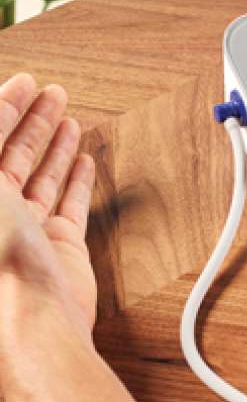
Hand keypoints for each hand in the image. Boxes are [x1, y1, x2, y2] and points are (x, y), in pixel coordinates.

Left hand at [0, 73, 95, 339]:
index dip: (4, 106)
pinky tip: (83, 160)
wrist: (30, 318)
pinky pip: (70, 204)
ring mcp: (26, 229)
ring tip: (69, 117)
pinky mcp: (59, 247)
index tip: (24, 82)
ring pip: (41, 175)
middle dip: (32, 119)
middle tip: (52, 93)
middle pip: (11, 152)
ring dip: (56, 144)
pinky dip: (77, 179)